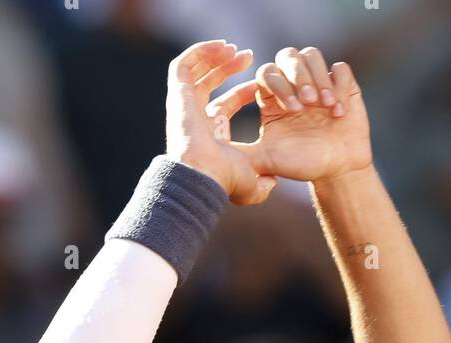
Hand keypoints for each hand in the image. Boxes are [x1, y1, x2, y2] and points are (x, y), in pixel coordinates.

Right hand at [165, 40, 278, 205]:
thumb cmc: (223, 180)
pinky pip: (183, 64)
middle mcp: (194, 118)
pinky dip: (200, 52)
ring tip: (234, 48)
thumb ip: (263, 186)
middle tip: (249, 56)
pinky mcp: (177, 94)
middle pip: (209, 84)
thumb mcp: (251, 185)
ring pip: (195, 71)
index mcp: (210, 135)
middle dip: (228, 67)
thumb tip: (273, 183)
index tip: (260, 84)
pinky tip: (222, 47)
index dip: (243, 92)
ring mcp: (183, 106)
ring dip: (214, 56)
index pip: (225, 105)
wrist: (202, 175)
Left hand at [209, 46, 372, 185]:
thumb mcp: (265, 160)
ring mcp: (318, 81)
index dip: (276, 84)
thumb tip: (213, 154)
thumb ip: (241, 153)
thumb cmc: (300, 165)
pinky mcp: (342, 84)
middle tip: (305, 105)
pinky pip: (339, 69)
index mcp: (272, 97)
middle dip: (296, 77)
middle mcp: (294, 84)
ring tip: (324, 106)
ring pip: (312, 56)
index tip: (290, 109)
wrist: (335, 171)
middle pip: (287, 56)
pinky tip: (338, 111)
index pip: (266, 72)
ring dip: (317, 78)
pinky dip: (339, 85)